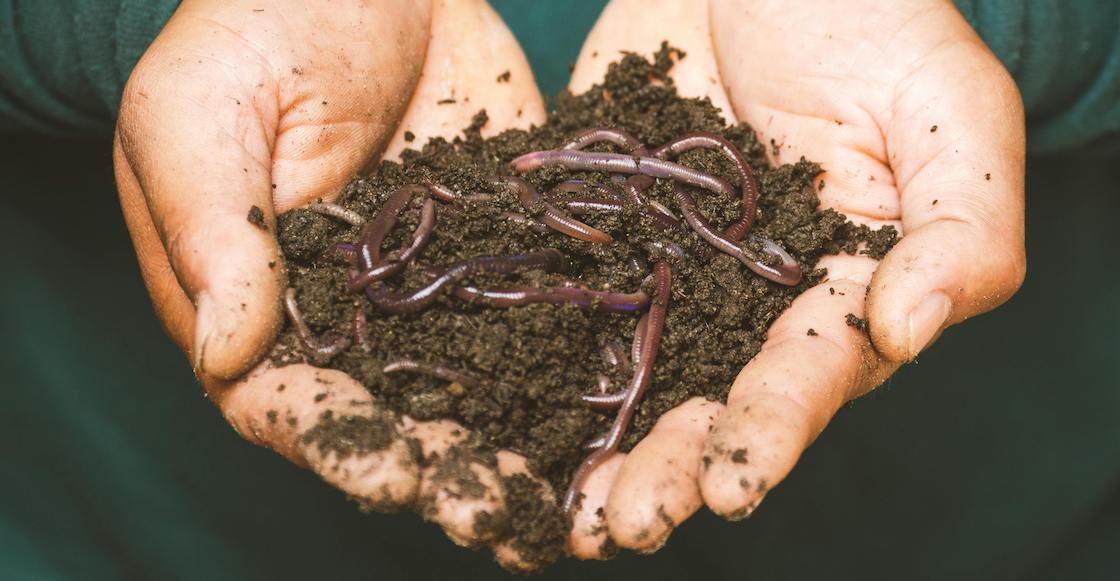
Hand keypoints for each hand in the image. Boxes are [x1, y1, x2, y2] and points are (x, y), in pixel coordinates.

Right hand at [114, 0, 556, 568]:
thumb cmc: (254, 23)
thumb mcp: (200, 110)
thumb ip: (213, 228)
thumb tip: (229, 352)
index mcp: (259, 302)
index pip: (287, 401)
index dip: (338, 445)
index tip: (392, 472)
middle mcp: (352, 317)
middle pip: (395, 418)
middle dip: (446, 471)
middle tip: (501, 513)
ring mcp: (436, 290)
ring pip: (477, 388)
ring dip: (519, 448)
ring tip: (570, 500)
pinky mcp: (505, 251)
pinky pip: (540, 315)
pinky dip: (574, 366)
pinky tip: (620, 410)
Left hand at [563, 0, 1025, 555]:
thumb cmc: (874, 16)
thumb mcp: (945, 108)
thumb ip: (960, 226)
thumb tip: (908, 331)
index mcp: (839, 287)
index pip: (809, 374)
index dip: (772, 431)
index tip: (731, 485)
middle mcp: (748, 301)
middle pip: (709, 399)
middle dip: (670, 466)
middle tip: (624, 524)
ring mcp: (667, 271)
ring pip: (630, 375)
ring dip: (598, 446)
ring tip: (563, 512)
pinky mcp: (599, 234)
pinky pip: (561, 300)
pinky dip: (527, 358)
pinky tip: (489, 412)